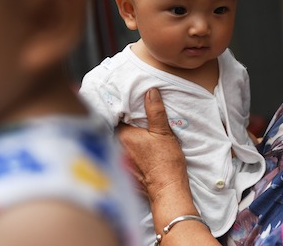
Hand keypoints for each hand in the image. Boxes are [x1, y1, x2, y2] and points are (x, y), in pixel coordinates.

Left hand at [116, 88, 187, 202]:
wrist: (167, 189)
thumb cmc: (166, 162)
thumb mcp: (163, 132)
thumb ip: (155, 111)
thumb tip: (151, 92)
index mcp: (123, 135)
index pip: (116, 116)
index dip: (122, 110)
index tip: (127, 104)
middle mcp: (116, 147)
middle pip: (115, 129)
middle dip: (122, 123)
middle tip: (132, 116)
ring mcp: (118, 160)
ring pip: (117, 142)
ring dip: (123, 137)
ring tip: (134, 131)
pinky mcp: (123, 170)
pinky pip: (120, 155)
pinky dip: (126, 150)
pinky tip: (136, 149)